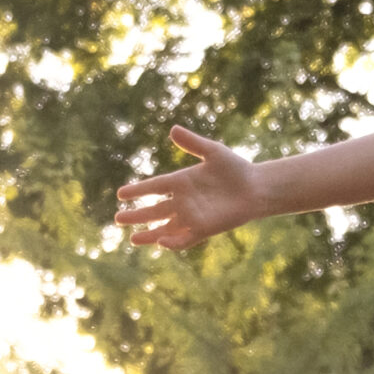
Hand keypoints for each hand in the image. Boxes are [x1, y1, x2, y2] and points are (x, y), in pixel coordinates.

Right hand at [113, 126, 263, 249]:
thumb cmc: (236, 168)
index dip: (137, 190)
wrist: (256, 188)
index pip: (154, 187)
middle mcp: (183, 201)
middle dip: (136, 216)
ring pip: (165, 228)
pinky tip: (161, 242)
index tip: (120, 194)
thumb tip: (173, 130)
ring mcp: (192, 217)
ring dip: (149, 234)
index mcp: (181, 181)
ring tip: (132, 240)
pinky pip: (185, 239)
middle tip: (117, 219)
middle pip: (154, 210)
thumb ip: (193, 143)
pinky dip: (173, 243)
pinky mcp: (203, 229)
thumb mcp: (213, 152)